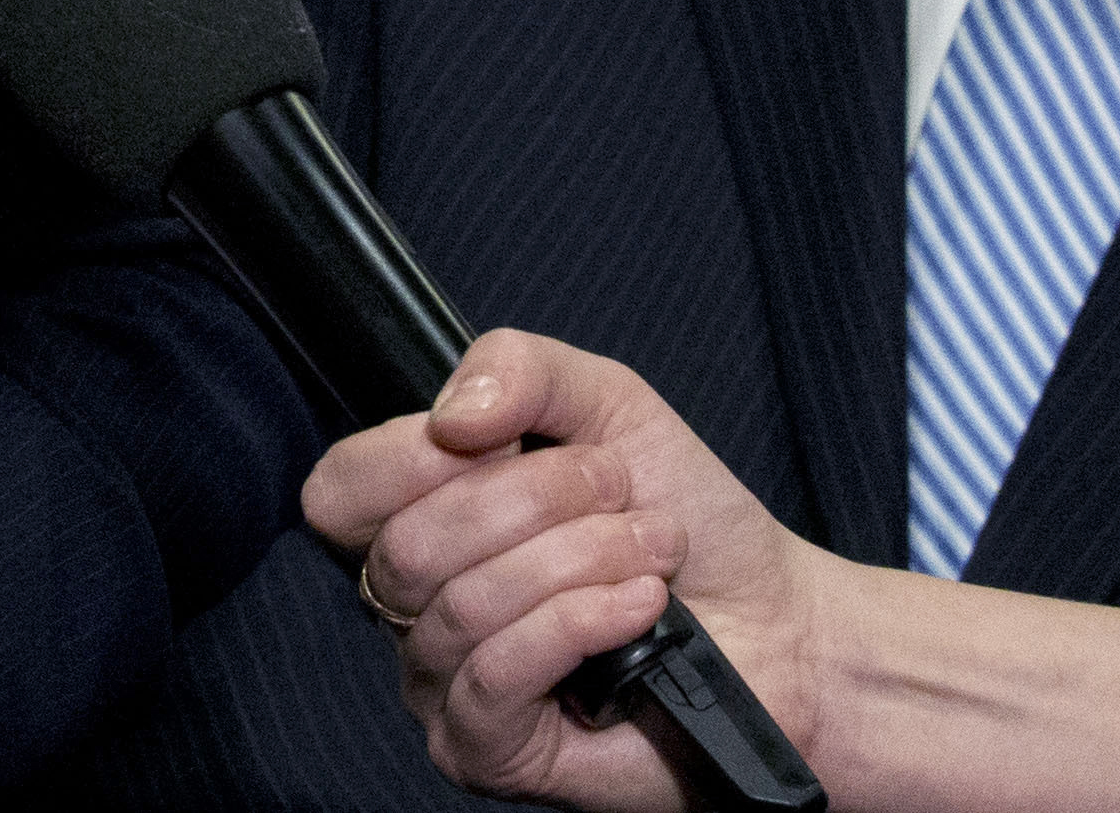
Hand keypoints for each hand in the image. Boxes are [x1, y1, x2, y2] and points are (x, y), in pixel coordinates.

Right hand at [308, 330, 828, 811]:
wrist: (778, 625)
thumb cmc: (687, 518)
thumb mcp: (608, 404)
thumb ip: (518, 368)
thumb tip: (448, 418)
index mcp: (419, 518)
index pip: (340, 489)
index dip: (414, 455)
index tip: (512, 439)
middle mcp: (413, 608)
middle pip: (408, 545)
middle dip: (537, 501)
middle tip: (620, 495)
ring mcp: (442, 685)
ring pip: (462, 608)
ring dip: (580, 561)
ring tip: (651, 554)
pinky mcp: (486, 751)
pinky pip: (496, 675)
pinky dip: (579, 623)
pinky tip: (638, 610)